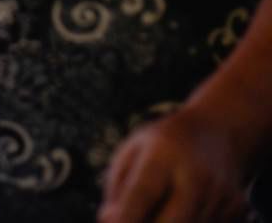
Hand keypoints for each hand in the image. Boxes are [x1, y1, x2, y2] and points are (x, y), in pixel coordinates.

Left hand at [99, 106, 249, 222]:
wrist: (217, 131)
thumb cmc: (162, 145)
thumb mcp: (132, 152)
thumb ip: (117, 188)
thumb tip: (108, 221)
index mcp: (163, 154)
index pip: (142, 192)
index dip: (126, 216)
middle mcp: (196, 175)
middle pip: (173, 222)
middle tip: (135, 217)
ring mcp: (221, 194)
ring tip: (162, 204)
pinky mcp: (237, 208)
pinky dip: (189, 222)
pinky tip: (183, 208)